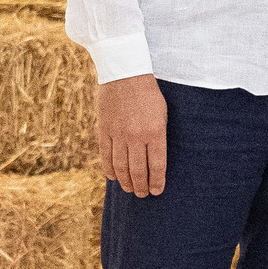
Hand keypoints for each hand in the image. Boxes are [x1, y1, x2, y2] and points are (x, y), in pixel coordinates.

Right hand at [98, 74, 167, 197]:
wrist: (125, 73)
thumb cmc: (149, 94)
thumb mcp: (162, 113)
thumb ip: (158, 136)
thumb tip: (155, 160)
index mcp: (155, 131)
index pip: (157, 165)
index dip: (157, 182)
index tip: (157, 191)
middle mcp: (136, 136)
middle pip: (138, 170)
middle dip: (141, 186)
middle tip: (142, 195)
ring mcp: (118, 134)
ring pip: (121, 167)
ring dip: (125, 182)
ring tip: (129, 189)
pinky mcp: (104, 130)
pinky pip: (106, 155)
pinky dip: (109, 169)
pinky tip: (113, 177)